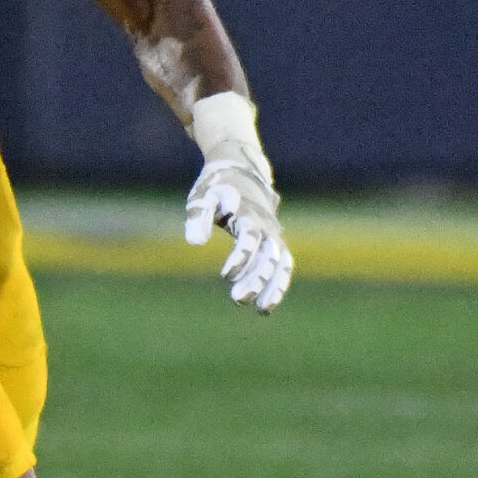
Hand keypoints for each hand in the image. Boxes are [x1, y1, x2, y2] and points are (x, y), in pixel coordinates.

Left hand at [183, 126, 291, 312]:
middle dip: (256, 278)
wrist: (240, 168)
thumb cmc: (216, 186)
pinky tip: (266, 305)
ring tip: (261, 309)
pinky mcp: (274, 240)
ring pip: (280, 262)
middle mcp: (266, 224)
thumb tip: (194, 242)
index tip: (226, 275)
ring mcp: (273, 233)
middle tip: (239, 299)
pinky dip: (278, 283)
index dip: (241, 257)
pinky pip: (283, 264)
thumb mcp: (202, 197)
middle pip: (268, 255)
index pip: (250, 237)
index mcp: (248, 212)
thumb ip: (198, 217)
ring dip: (272, 285)